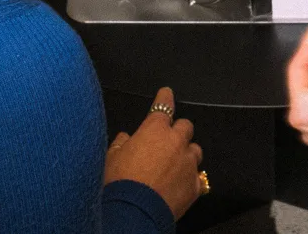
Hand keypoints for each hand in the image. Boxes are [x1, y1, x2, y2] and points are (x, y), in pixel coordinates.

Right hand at [103, 88, 205, 219]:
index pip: (163, 106)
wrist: (133, 213)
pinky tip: (180, 185)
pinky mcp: (194, 185)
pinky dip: (189, 178)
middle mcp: (176, 142)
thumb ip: (120, 144)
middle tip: (168, 139)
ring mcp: (188, 164)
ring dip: (186, 154)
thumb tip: (125, 138)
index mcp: (154, 130)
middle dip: (178, 130)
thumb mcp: (110, 159)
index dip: (165, 98)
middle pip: (186, 127)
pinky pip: (197, 177)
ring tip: (175, 164)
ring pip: (195, 150)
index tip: (166, 93)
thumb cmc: (118, 183)